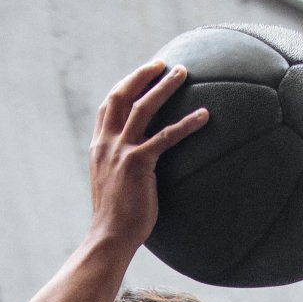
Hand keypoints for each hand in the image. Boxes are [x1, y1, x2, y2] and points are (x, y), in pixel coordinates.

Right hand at [88, 59, 208, 251]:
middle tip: (163, 63)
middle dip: (142, 75)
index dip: (126, 86)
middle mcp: (106, 144)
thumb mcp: (113, 186)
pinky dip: (186, 123)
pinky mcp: (137, 164)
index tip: (143, 74)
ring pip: (143, 108)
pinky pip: (166, 136)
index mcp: (99, 148)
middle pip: (122, 96)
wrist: (109, 238)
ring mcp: (120, 152)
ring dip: (164, 87)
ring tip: (183, 73)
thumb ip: (120, 169)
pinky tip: (204, 115)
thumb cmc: (116, 221)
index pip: (108, 106)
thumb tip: (139, 168)